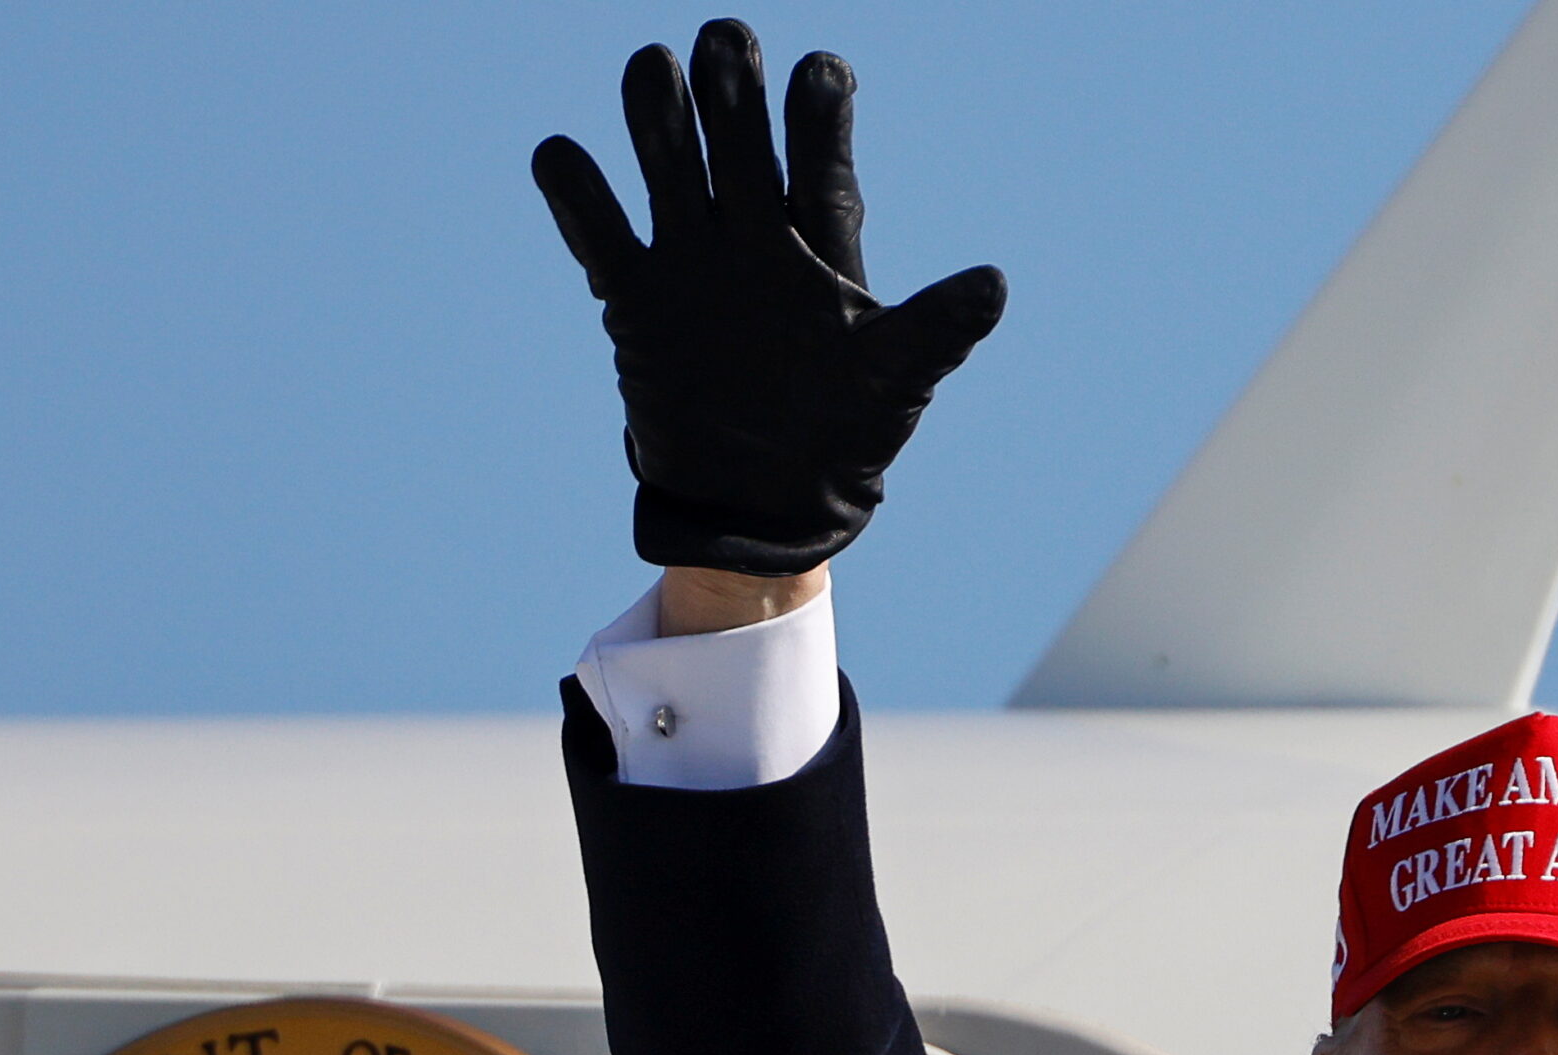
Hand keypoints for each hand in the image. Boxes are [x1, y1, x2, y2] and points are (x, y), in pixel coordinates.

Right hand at [533, 20, 1006, 575]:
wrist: (762, 505)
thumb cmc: (844, 439)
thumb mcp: (895, 383)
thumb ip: (936, 330)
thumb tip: (994, 286)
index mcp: (822, 245)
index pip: (820, 164)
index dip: (819, 113)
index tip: (823, 71)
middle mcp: (755, 235)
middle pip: (737, 139)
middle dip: (730, 89)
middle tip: (726, 44)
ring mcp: (691, 259)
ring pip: (667, 160)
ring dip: (658, 113)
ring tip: (655, 71)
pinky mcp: (635, 297)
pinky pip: (597, 230)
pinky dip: (575, 191)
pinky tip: (564, 159)